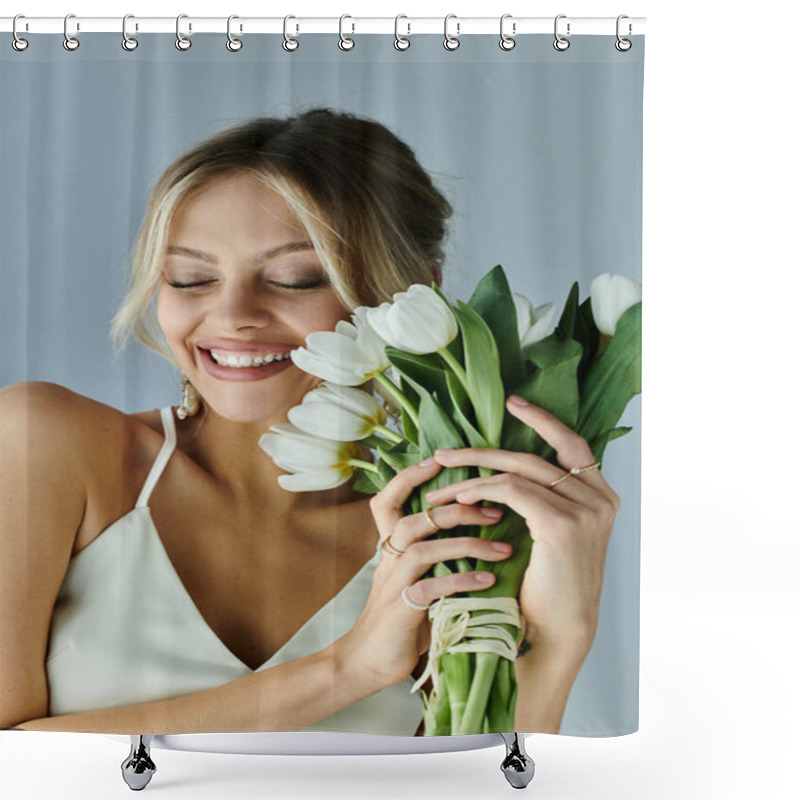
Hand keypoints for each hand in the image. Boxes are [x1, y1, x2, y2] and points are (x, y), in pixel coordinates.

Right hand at [341, 457, 513, 689]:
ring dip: (467, 543)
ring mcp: (393, 583)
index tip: (439, 461)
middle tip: (495, 509)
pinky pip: (431, 588)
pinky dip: (461, 582)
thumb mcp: (412, 578)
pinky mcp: (401, 609)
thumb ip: (432, 554)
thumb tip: (470, 532)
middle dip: (457, 507)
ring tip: (503, 548)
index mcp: (389, 547)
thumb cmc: (399, 618)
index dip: (408, 477)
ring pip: (424, 547)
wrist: (367, 662)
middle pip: (415, 517)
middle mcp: (388, 558)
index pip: (387, 499)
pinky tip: (488, 582)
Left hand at [424, 397, 620, 653]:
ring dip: (472, 476)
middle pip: (535, 455)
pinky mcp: (563, 525)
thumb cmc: (546, 587)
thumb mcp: (550, 533)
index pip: (573, 443)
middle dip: (484, 452)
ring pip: (518, 472)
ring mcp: (586, 510)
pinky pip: (511, 491)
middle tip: (445, 452)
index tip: (514, 403)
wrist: (556, 632)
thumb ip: (540, 498)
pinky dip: (479, 492)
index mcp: (601, 496)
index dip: (543, 420)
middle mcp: (600, 498)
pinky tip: (457, 501)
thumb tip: (502, 468)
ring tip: (440, 485)